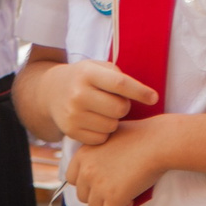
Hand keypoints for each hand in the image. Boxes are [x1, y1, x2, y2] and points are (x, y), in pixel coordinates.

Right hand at [41, 57, 157, 145]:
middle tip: (116, 102)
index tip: (154, 98)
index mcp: (87, 73)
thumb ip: (119, 77)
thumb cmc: (84, 79)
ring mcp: (73, 114)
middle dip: (124, 106)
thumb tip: (146, 96)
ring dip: (113, 120)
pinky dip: (103, 132)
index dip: (140, 91)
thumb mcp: (97, 67)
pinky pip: (101, 138)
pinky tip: (95, 121)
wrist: (51, 92)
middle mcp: (78, 94)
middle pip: (119, 108)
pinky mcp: (71, 131)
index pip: (120, 84)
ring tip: (103, 111)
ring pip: (112, 126)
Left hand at [65, 118, 173, 205]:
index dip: (87, 183)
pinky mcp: (113, 198)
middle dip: (98, 197)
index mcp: (83, 154)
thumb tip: (99, 164)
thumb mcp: (109, 136)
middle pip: (82, 196)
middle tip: (115, 191)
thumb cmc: (140, 136)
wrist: (157, 143)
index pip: (71, 179)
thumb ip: (98, 150)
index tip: (101, 182)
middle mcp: (86, 171)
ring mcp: (99, 185)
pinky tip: (129, 202)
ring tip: (123, 198)